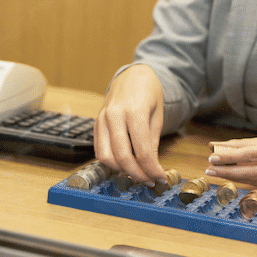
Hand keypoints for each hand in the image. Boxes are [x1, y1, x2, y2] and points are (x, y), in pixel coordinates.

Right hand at [94, 65, 166, 185]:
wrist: (132, 76)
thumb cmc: (148, 93)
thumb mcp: (157, 116)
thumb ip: (152, 142)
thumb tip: (152, 168)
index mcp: (134, 111)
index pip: (142, 151)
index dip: (152, 170)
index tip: (160, 178)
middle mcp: (114, 115)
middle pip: (123, 157)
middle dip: (138, 174)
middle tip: (150, 181)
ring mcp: (101, 120)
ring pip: (106, 157)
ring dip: (122, 170)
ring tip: (137, 173)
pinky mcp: (95, 124)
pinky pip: (100, 150)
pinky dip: (112, 162)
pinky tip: (125, 164)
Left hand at [205, 128, 256, 190]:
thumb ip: (242, 144)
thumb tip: (215, 146)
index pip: (253, 155)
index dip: (231, 157)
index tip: (213, 157)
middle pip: (252, 171)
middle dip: (228, 170)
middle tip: (210, 168)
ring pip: (254, 180)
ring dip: (232, 177)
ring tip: (216, 172)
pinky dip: (244, 181)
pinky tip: (231, 176)